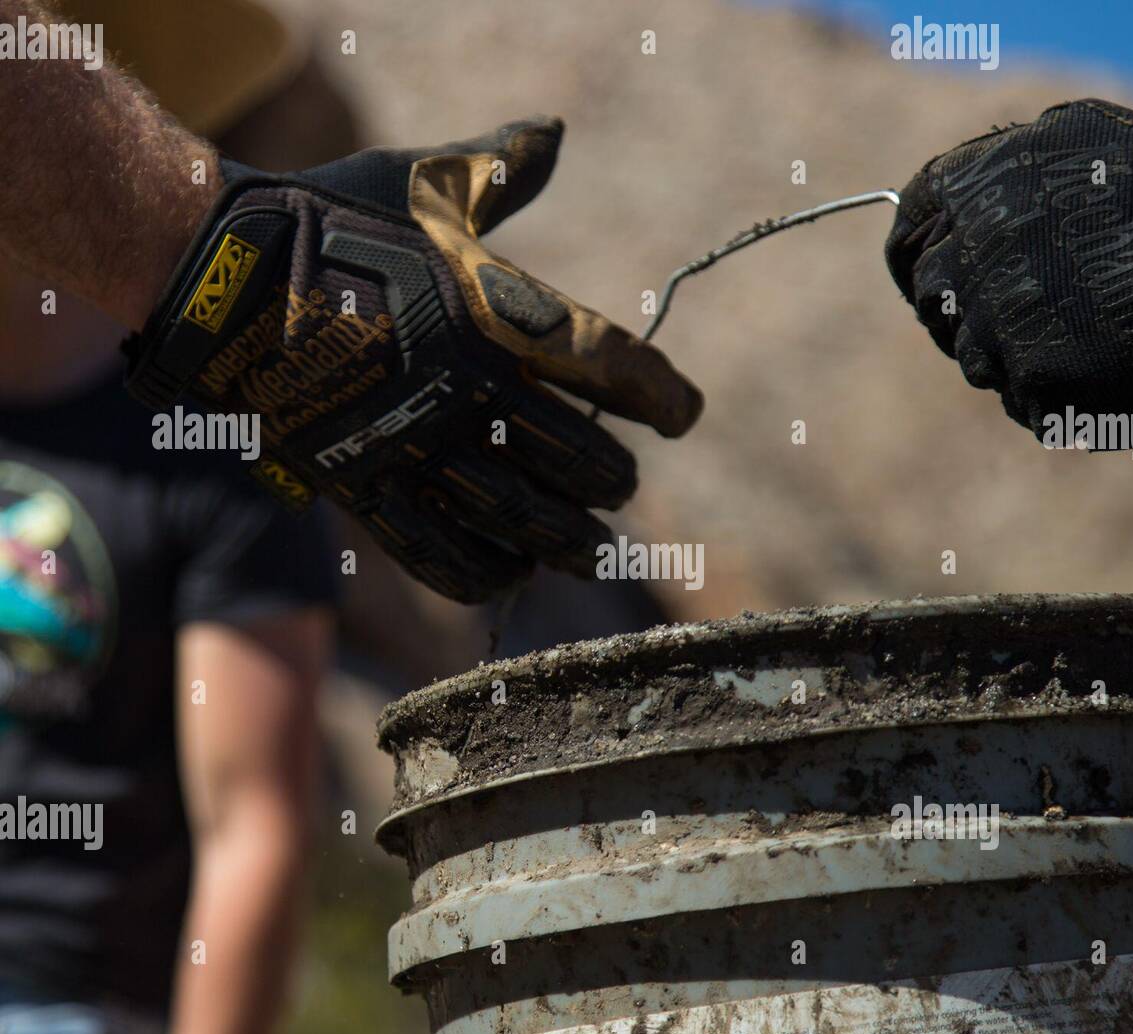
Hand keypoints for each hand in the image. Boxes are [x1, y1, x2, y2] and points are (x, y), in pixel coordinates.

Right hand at [125, 118, 702, 600]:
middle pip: (578, 459)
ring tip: (587, 547)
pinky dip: (484, 572)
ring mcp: (414, 446)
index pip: (610, 366)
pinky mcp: (365, 487)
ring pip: (520, 518)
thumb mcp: (423, 184)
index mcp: (492, 313)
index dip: (662, 396)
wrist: (217, 277)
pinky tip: (510, 570)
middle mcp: (466, 390)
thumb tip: (554, 132)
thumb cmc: (331, 220)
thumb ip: (499, 168)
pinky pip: (438, 553)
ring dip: (567, 539)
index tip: (684, 414)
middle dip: (613, 478)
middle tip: (620, 484)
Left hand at [885, 98, 1132, 476]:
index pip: (909, 230)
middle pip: (935, 298)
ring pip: (973, 354)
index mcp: (977, 186)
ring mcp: (996, 321)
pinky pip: (1015, 396)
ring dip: (1011, 350)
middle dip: (964, 307)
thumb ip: (1001, 176)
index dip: (914, 257)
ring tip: (1076, 332)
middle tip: (1017, 310)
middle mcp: (971, 253)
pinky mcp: (1027, 377)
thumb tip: (954, 211)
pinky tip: (1092, 366)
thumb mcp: (1074, 143)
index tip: (925, 275)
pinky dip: (1046, 389)